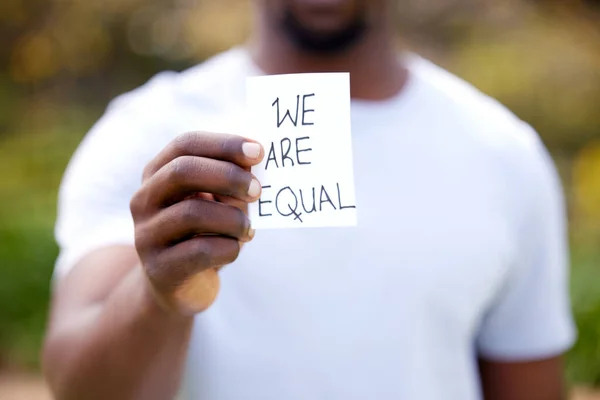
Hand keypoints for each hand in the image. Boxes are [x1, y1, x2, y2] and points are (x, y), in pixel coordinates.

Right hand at [130, 132, 263, 315]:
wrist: (180, 288)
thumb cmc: (205, 234)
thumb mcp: (217, 202)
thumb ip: (231, 182)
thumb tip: (255, 160)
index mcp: (157, 174)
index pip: (185, 144)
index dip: (223, 144)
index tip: (259, 151)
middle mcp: (144, 200)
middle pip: (182, 171)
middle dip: (228, 176)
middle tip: (258, 190)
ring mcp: (147, 235)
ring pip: (193, 213)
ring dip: (233, 219)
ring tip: (248, 230)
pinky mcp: (160, 269)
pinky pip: (201, 251)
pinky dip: (230, 248)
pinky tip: (235, 249)